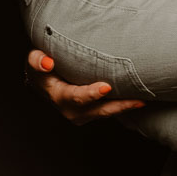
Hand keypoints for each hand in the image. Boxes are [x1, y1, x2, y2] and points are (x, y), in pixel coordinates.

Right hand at [25, 49, 143, 123]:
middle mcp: (72, 110)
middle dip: (118, 105)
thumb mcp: (34, 61)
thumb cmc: (40, 69)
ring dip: (125, 107)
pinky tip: (138, 100)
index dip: (91, 93)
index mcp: (59, 97)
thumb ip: (37, 60)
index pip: (76, 97)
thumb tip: (47, 62)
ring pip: (106, 112)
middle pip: (98, 110)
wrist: (42, 83)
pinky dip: (123, 106)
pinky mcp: (92, 112)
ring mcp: (84, 114)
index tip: (106, 87)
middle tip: (137, 100)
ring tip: (143, 100)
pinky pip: (109, 111)